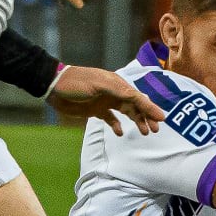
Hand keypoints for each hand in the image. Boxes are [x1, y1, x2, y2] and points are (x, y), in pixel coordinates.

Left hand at [45, 65, 163, 134]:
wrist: (54, 86)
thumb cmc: (77, 83)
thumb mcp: (100, 84)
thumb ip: (120, 91)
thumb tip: (139, 98)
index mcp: (117, 84)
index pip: (138, 97)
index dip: (150, 108)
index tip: (161, 119)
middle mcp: (114, 92)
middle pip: (135, 106)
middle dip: (146, 117)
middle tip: (155, 130)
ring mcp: (105, 101)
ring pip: (126, 113)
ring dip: (136, 121)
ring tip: (144, 133)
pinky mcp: (95, 110)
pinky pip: (110, 118)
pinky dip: (116, 125)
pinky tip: (120, 133)